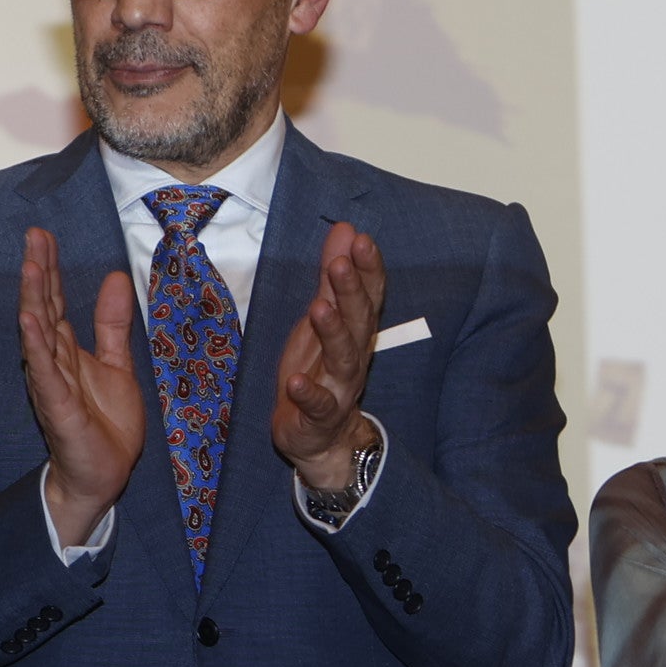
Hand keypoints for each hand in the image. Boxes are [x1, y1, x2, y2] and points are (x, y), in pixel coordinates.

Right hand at [19, 226, 146, 540]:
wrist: (102, 474)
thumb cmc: (105, 424)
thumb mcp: (118, 363)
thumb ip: (112, 324)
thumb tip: (115, 278)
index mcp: (67, 349)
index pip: (56, 300)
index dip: (51, 268)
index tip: (43, 235)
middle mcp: (53, 360)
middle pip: (43, 307)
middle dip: (39, 271)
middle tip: (34, 236)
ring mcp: (51, 381)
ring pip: (38, 333)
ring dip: (33, 299)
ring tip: (30, 266)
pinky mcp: (56, 404)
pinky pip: (42, 370)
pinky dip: (35, 344)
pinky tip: (29, 320)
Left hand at [272, 222, 388, 489]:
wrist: (321, 437)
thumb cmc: (320, 370)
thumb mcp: (321, 317)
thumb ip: (331, 278)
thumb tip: (345, 229)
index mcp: (354, 330)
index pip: (369, 295)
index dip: (367, 268)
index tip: (361, 239)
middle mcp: (353, 356)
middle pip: (359, 321)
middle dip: (352, 291)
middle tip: (340, 263)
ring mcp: (339, 387)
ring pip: (344, 357)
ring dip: (333, 333)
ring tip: (319, 309)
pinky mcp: (319, 416)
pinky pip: (318, 404)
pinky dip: (309, 392)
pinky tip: (296, 380)